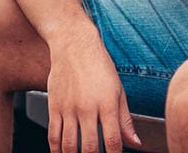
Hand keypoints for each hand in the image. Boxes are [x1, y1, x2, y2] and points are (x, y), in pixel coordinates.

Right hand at [45, 27, 139, 152]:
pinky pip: (53, 136)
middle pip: (89, 148)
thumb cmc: (100, 66)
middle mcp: (87, 108)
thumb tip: (135, 143)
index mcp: (107, 104)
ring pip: (69, 146)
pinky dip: (56, 151)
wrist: (74, 45)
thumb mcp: (118, 90)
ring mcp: (69, 109)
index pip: (112, 141)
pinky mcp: (54, 107)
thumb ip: (125, 119)